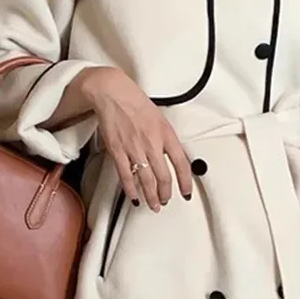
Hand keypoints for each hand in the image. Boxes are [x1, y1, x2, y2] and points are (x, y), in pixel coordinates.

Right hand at [75, 67, 191, 211]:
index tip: (186, 192)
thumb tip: (172, 157)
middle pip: (164, 176)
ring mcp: (134, 148)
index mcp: (166, 134)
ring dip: (151, 196)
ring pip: (146, 180)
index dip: (186, 181)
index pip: (181, 163)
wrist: (113, 93)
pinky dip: (131, 189)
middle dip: (166, 194)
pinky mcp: (118, 151)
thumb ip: (166, 139)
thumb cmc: (135, 102)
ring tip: (154, 205)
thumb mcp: (160, 119)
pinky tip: (134, 197)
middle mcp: (152, 143)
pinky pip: (126, 175)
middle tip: (166, 200)